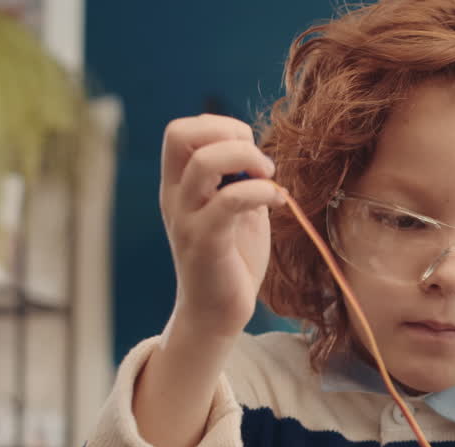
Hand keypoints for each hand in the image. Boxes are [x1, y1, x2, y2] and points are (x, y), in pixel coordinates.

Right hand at [159, 114, 281, 339]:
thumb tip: (257, 153)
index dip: (219, 126)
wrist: (215, 312)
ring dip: (247, 158)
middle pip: (180, 134)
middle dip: (227, 133)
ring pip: (203, 163)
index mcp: (178, 184)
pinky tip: (279, 201)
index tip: (250, 150)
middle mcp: (174, 196)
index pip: (180, 130)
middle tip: (259, 161)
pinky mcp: (205, 242)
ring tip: (270, 177)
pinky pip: (229, 201)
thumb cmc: (231, 259)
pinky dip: (261, 191)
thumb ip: (239, 179)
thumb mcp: (235, 209)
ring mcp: (186, 218)